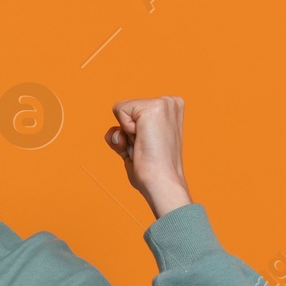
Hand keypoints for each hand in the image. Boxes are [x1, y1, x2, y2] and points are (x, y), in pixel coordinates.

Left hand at [105, 96, 192, 218]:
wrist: (162, 183)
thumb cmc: (153, 172)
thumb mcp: (137, 148)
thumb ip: (124, 136)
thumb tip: (114, 133)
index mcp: (171, 110)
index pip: (134, 112)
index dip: (133, 133)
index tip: (148, 147)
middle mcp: (170, 103)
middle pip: (127, 110)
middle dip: (128, 133)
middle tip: (145, 149)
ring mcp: (163, 103)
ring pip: (122, 109)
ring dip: (126, 134)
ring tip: (144, 147)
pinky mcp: (153, 107)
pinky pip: (118, 109)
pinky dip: (124, 130)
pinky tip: (142, 142)